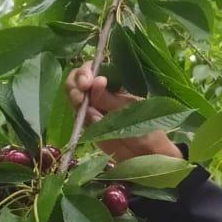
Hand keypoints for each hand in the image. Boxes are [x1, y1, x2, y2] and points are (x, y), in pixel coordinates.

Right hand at [64, 65, 182, 163]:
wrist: (147, 155)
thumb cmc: (147, 128)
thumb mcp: (132, 111)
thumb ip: (111, 99)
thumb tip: (96, 82)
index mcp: (117, 81)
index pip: (95, 67)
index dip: (86, 71)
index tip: (87, 82)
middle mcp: (102, 91)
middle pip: (78, 79)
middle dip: (75, 84)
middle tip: (81, 95)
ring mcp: (93, 106)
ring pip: (74, 95)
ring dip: (76, 99)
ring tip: (87, 109)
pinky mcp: (87, 123)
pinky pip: (77, 115)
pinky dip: (80, 116)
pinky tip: (90, 120)